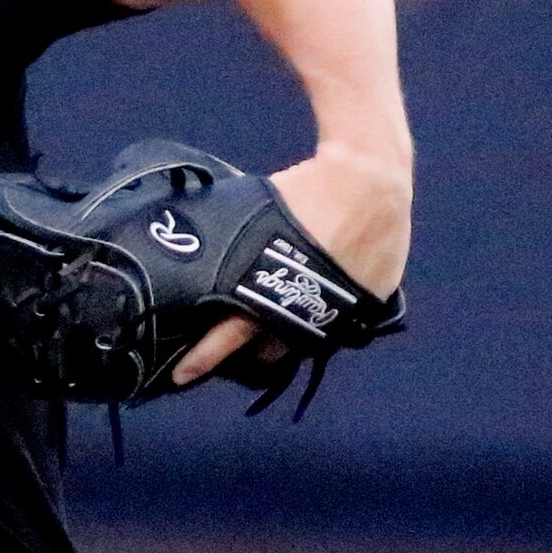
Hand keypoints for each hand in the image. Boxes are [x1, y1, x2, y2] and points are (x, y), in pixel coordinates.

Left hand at [172, 145, 412, 385]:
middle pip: (267, 354)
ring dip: (280, 347)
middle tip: (225, 358)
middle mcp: (302, 307)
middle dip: (244, 359)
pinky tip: (301, 322)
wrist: (369, 178)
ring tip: (260, 345)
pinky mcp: (366, 306)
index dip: (205, 357)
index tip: (182, 375)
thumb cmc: (303, 190)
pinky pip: (334, 331)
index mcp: (266, 286)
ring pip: (300, 349)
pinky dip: (314, 329)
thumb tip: (189, 255)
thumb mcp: (250, 215)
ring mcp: (339, 312)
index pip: (230, 335)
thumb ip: (227, 248)